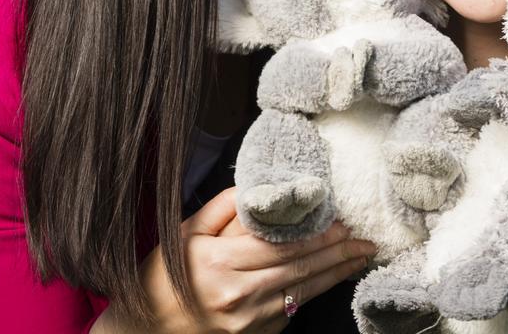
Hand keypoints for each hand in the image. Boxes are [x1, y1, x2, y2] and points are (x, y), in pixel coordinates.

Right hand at [94, 187, 374, 333]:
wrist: (143, 333)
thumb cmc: (162, 279)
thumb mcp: (183, 234)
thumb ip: (223, 209)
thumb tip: (259, 189)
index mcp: (220, 263)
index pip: (282, 245)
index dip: (316, 233)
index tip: (340, 219)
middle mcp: (239, 294)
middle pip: (301, 268)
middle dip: (337, 250)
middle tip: (363, 236)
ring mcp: (249, 321)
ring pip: (304, 291)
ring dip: (336, 272)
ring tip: (360, 254)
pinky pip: (293, 310)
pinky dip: (316, 291)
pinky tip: (333, 277)